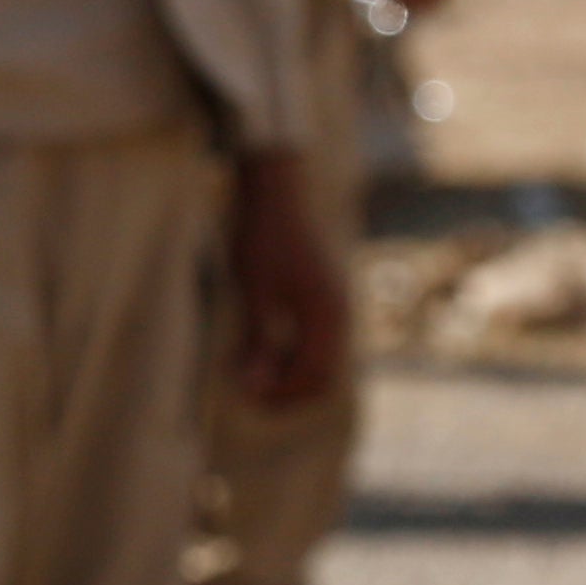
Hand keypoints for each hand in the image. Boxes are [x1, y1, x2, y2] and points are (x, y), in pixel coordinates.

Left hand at [224, 147, 348, 407]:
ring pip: (321, 358)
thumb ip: (258, 341)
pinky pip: (316, 339)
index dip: (281, 393)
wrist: (276, 190)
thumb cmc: (262, 236)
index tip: (244, 395)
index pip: (315, 375)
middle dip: (287, 389)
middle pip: (324, 373)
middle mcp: (341, 313)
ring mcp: (336, 304)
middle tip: (245, 390)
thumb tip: (254, 388)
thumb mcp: (254, 292)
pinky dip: (292, 352)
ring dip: (289, 372)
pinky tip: (260, 347)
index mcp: (328, 315)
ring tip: (248, 369)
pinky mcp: (325, 296)